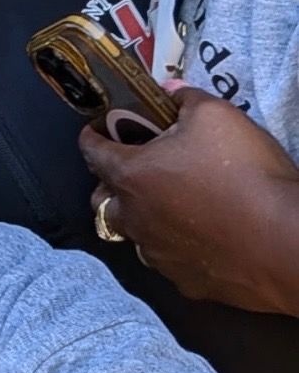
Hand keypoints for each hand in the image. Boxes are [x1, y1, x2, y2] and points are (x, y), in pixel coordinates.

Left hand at [80, 87, 298, 313]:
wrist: (286, 243)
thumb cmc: (245, 173)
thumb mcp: (217, 115)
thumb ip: (185, 99)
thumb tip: (170, 91)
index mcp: (132, 176)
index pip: (93, 153)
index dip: (92, 136)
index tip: (95, 130)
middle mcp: (135, 219)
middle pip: (103, 200)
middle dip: (109, 183)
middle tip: (133, 168)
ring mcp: (158, 256)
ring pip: (134, 234)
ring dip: (141, 217)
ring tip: (167, 203)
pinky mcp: (186, 282)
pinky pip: (168, 259)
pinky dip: (173, 245)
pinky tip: (197, 235)